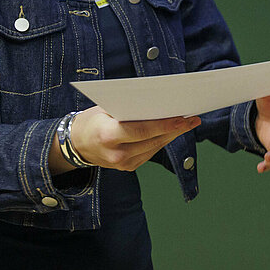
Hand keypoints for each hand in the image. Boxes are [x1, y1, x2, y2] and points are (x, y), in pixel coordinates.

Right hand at [67, 106, 199, 171]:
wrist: (76, 144)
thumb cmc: (92, 121)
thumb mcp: (104, 109)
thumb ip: (128, 108)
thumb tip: (158, 102)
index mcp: (108, 136)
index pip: (141, 130)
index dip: (163, 125)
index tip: (182, 118)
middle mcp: (116, 154)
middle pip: (152, 140)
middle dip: (175, 129)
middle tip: (192, 118)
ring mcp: (123, 164)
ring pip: (155, 147)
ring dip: (173, 135)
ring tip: (189, 122)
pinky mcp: (129, 167)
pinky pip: (150, 152)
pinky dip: (162, 141)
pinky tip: (174, 131)